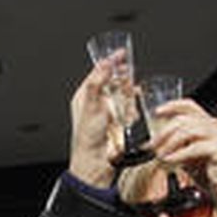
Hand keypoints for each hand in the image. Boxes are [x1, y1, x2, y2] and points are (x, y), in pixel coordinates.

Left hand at [67, 54, 125, 187]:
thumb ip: (97, 83)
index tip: (121, 53)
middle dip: (122, 78)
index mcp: (84, 96)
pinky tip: (132, 114)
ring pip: (123, 94)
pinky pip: (129, 109)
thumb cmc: (87, 138)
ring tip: (130, 97)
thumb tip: (105, 64)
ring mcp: (108, 112)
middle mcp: (96, 102)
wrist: (96, 162)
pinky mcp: (119, 122)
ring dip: (127, 96)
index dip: (110, 62)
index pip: (98, 73)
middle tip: (129, 74)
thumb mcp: (91, 105)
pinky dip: (132, 109)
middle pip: (112, 81)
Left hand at [149, 98, 216, 216]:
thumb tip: (157, 145)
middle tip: (153, 145)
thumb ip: (177, 147)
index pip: (189, 105)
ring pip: (187, 131)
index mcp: (208, 124)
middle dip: (164, 132)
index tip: (157, 112)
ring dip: (169, 144)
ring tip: (161, 155)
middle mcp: (215, 126)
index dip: (172, 106)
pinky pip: (194, 148)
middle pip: (183, 119)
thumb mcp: (189, 156)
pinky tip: (171, 161)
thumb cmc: (213, 172)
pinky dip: (178, 154)